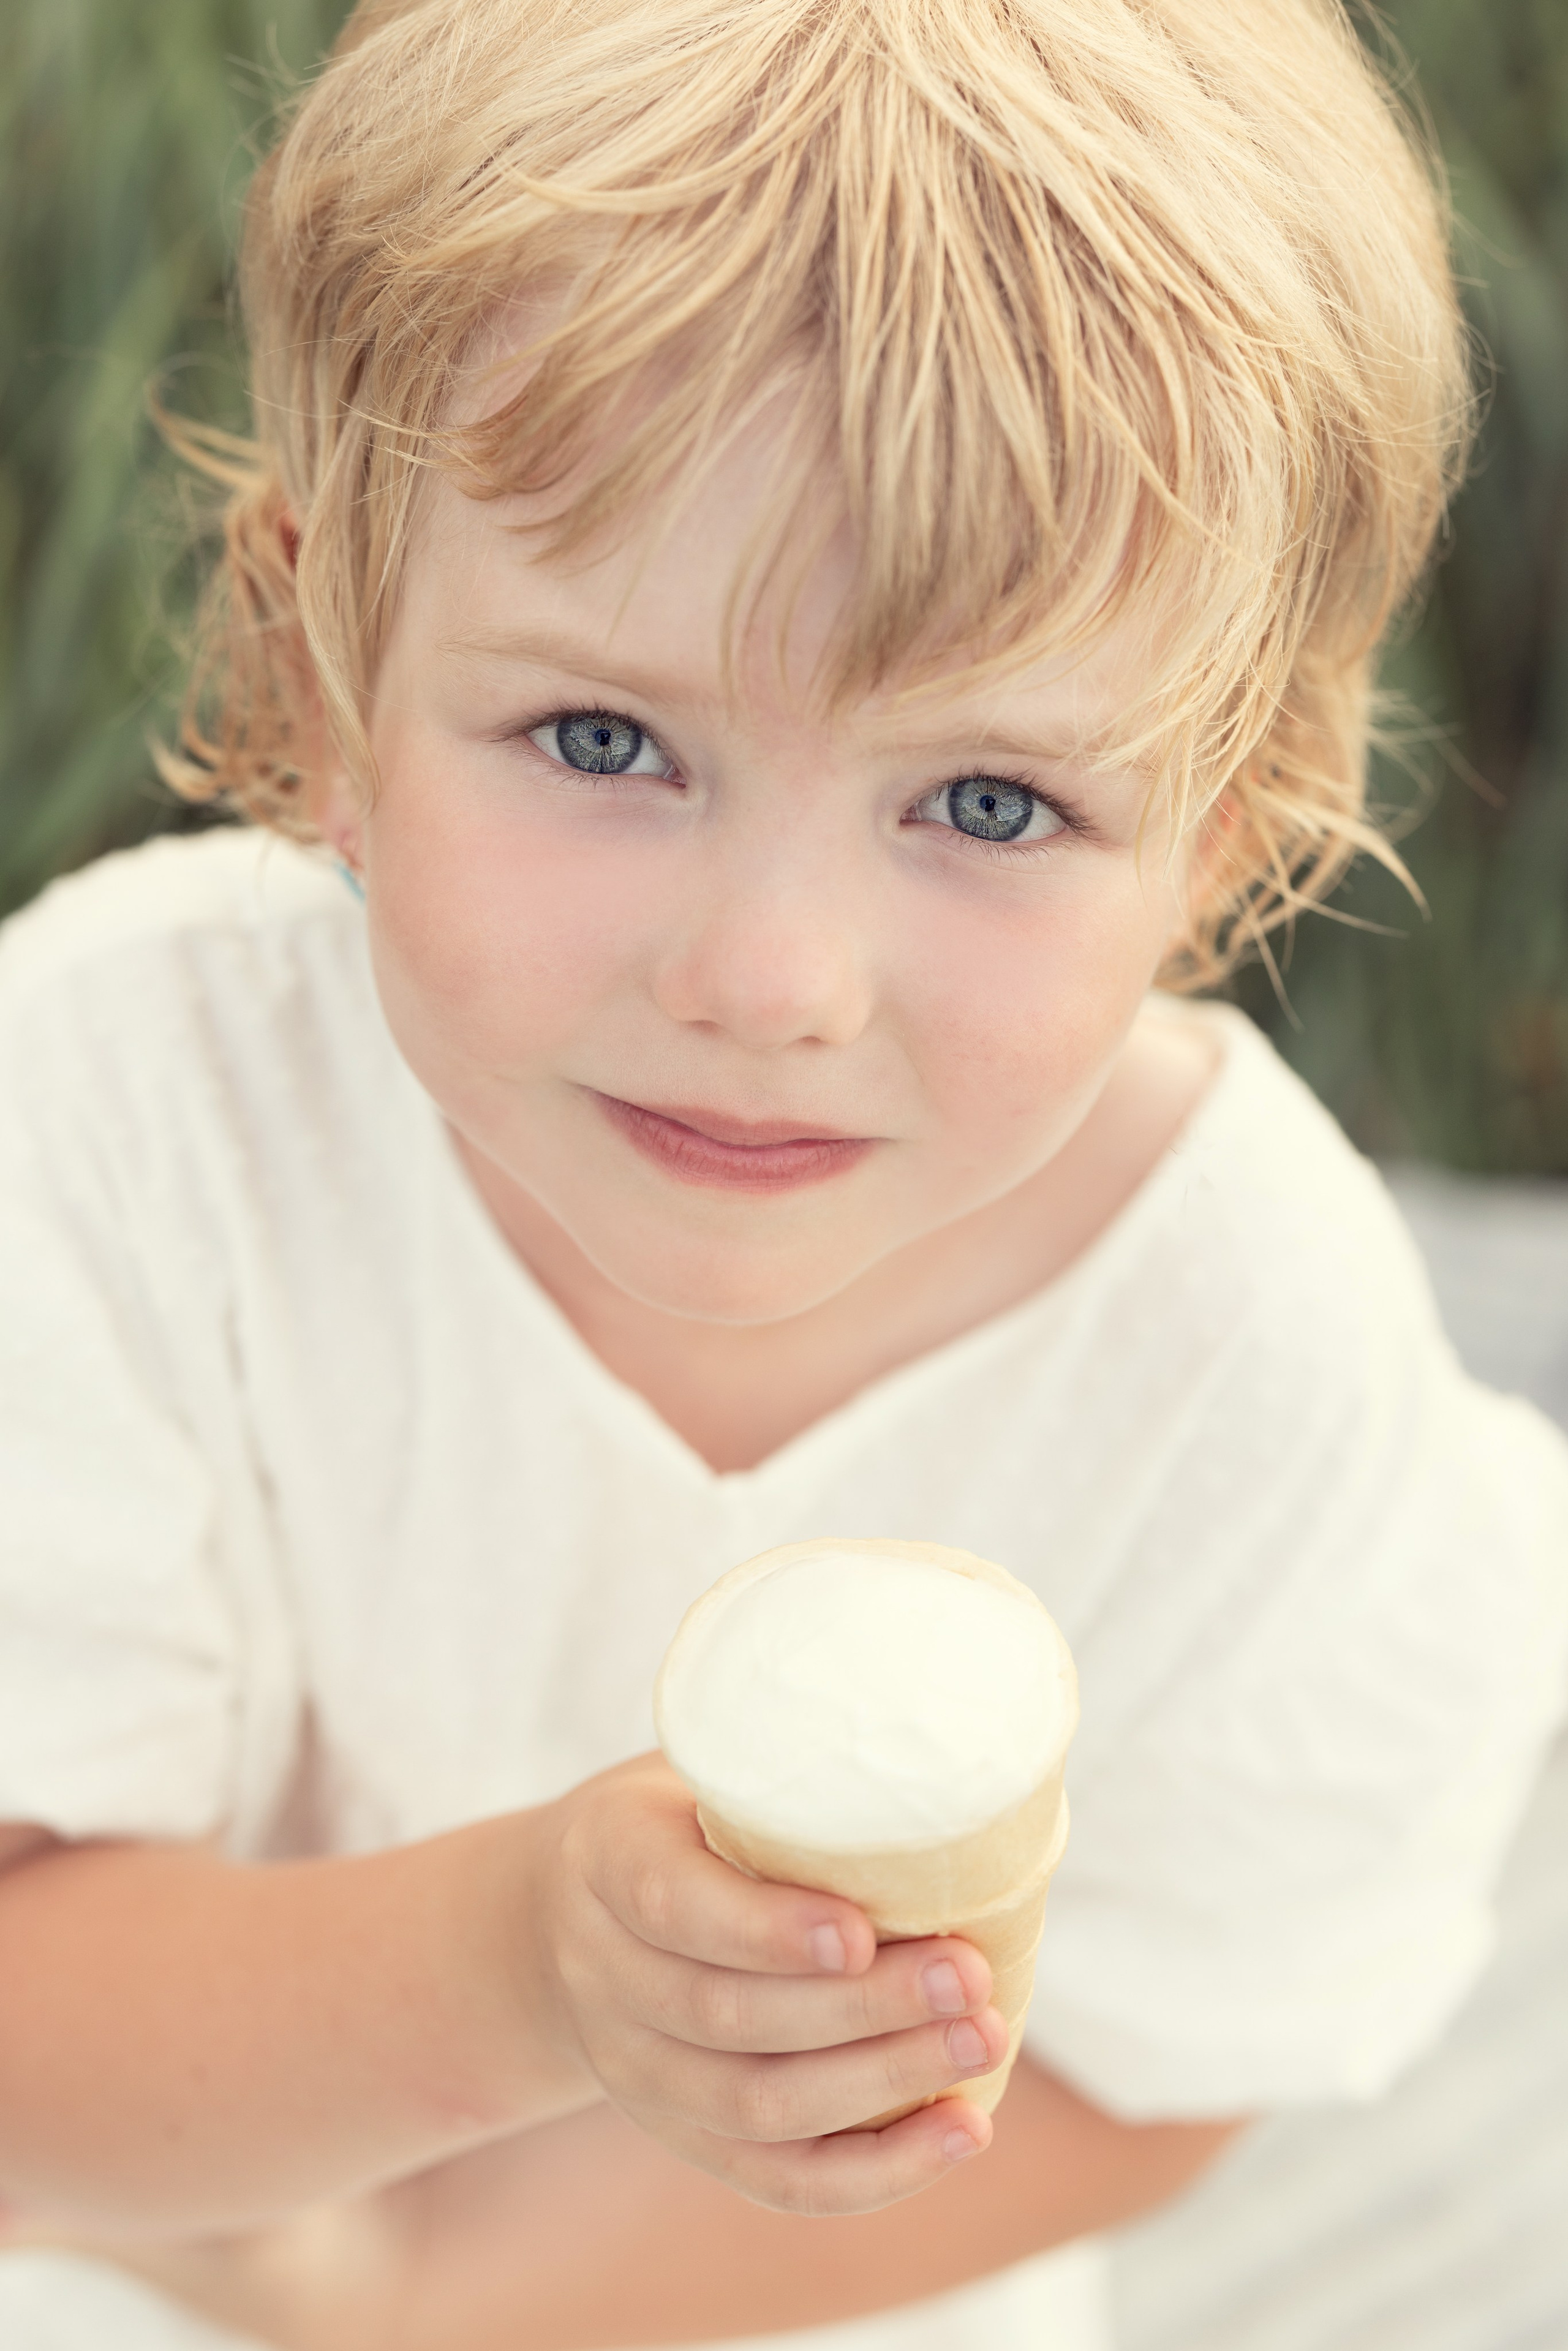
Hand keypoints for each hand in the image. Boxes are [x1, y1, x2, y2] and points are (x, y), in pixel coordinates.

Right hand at [521, 1754, 1007, 2216]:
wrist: (563, 1917)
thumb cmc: (680, 1818)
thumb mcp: (702, 1770)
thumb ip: (787, 1779)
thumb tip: (941, 1774)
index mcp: (606, 1859)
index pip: (674, 1905)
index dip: (767, 1928)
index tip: (861, 1929)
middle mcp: (604, 1975)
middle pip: (732, 2017)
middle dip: (866, 2007)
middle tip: (972, 1975)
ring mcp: (636, 2072)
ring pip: (761, 2106)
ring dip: (886, 2082)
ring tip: (984, 2038)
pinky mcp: (683, 2136)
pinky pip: (780, 2178)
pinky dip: (878, 2169)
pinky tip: (964, 2129)